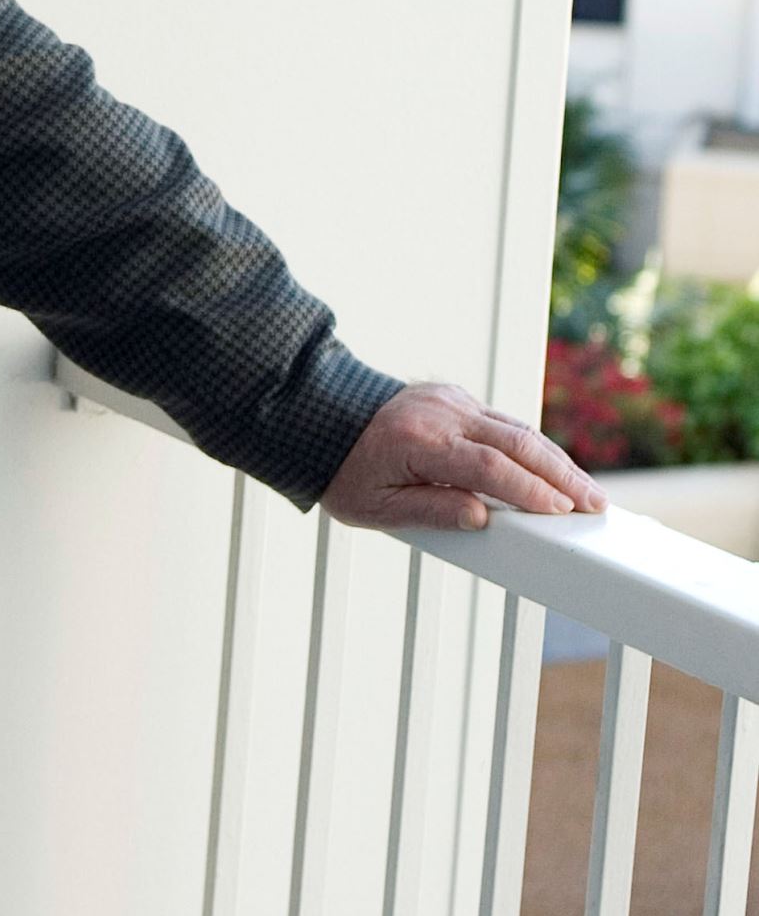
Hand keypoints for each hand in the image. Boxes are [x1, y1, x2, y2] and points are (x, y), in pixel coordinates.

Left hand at [319, 380, 608, 532]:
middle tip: (595, 505)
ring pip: (515, 428)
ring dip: (555, 459)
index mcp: (420, 442)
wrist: (319, 416)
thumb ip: (431, 511)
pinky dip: (530, 444)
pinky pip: (500, 420)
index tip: (564, 510)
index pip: (490, 468)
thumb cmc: (344, 470)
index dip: (531, 490)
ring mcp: (449, 400)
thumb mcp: (375, 507)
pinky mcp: (453, 396)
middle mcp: (441, 414)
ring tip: (585, 491)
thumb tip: (483, 519)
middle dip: (561, 475)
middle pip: (516, 443)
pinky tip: (552, 468)